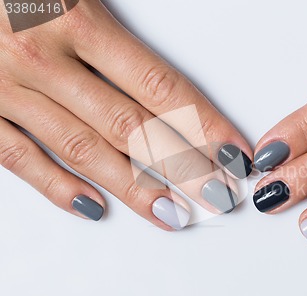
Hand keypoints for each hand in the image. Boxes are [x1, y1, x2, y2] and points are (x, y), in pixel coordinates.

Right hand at [0, 0, 252, 230]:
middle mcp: (42, 58)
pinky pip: (19, 159)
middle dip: (182, 167)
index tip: (233, 153)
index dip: (204, 125)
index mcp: (76, 18)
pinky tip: (94, 207)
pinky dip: (57, 188)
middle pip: (132, 128)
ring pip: (84, 150)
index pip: (161, 87)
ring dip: (134, 187)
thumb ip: (113, 27)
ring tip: (172, 213)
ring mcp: (5, 89)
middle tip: (216, 196)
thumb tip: (165, 81)